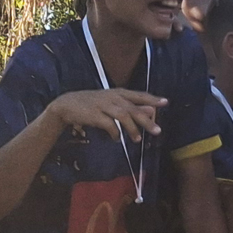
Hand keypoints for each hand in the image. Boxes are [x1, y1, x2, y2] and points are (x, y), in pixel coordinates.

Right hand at [50, 89, 165, 140]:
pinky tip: (117, 139)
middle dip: (146, 120)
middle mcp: (112, 97)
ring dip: (132, 129)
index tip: (165, 103)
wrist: (67, 105)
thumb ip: (130, 107)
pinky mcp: (94, 114)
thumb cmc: (93, 105)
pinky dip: (115, 133)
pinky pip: (109, 124)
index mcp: (118, 93)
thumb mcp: (112, 103)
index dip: (152, 99)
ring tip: (137, 139)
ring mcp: (103, 105)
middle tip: (157, 130)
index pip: (138, 95)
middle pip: (133, 108)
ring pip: (123, 116)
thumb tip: (151, 112)